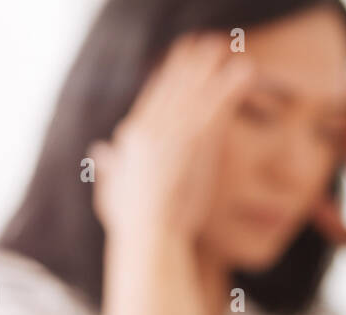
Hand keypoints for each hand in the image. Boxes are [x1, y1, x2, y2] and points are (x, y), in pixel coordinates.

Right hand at [91, 35, 252, 243]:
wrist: (146, 240)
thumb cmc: (133, 227)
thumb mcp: (113, 192)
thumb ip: (109, 168)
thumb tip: (101, 151)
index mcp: (133, 140)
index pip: (153, 98)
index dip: (169, 76)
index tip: (182, 57)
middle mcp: (147, 131)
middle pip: (173, 87)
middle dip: (191, 63)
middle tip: (209, 42)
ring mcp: (167, 136)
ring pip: (193, 93)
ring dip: (211, 68)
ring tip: (228, 48)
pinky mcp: (187, 146)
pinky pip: (212, 110)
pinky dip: (228, 89)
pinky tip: (244, 74)